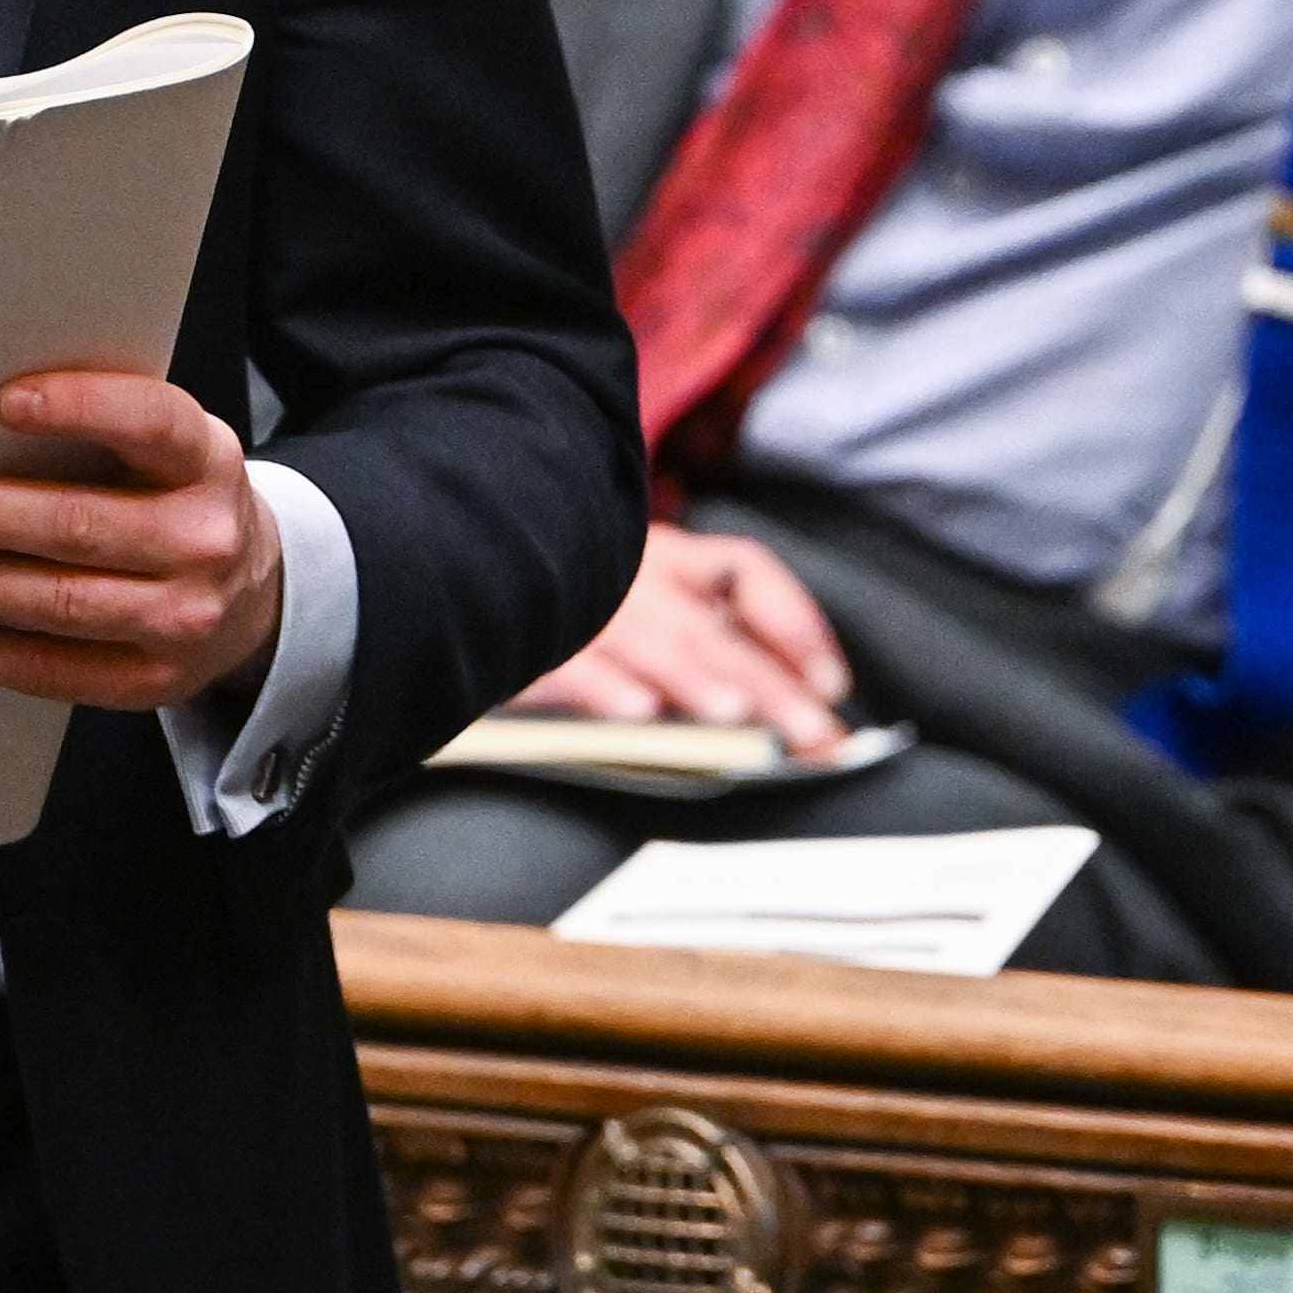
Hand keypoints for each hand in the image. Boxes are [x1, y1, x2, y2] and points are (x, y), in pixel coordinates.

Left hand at [0, 366, 283, 715]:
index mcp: (209, 462)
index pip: (152, 423)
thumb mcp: (169, 449)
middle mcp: (205, 541)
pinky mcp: (150, 681)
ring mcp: (182, 618)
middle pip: (81, 526)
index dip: (81, 408)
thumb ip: (103, 428)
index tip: (2, 401)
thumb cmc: (177, 500)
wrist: (251, 593)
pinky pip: (51, 670)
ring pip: (58, 601)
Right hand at [506, 523, 854, 749]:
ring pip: (649, 639)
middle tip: (813, 737)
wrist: (460, 559)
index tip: (833, 684)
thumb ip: (703, 642)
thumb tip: (792, 702)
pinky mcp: (525, 638)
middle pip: (714, 628)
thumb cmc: (567, 596)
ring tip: (737, 717)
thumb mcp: (640, 598)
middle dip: (769, 685)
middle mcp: (630, 571)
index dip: (797, 624)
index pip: (747, 573)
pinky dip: (603, 685)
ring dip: (694, 679)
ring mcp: (580, 601)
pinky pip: (568, 661)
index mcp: (666, 555)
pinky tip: (637, 714)